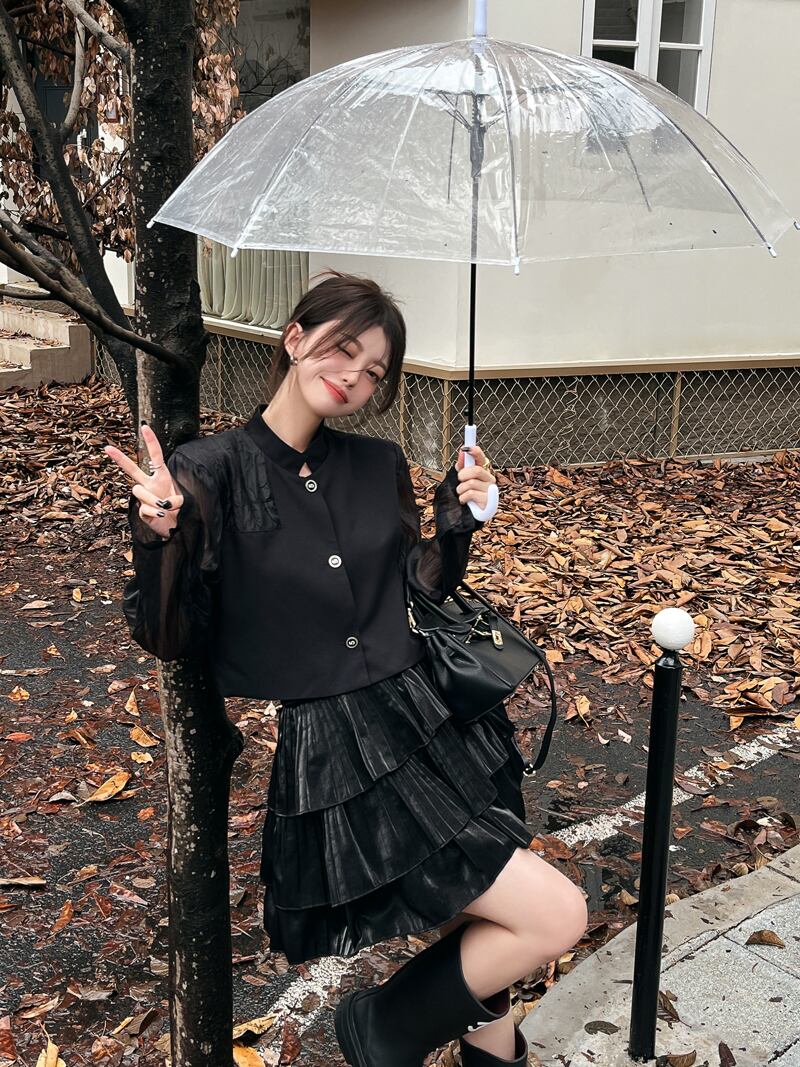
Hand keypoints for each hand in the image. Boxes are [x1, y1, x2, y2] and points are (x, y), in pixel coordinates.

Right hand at [104, 424, 183, 539]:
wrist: (176, 527)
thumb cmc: (180, 510)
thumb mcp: (183, 500)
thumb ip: (176, 500)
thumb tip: (162, 503)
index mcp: (162, 476)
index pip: (156, 456)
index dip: (151, 441)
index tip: (144, 427)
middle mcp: (150, 484)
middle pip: (132, 469)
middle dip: (120, 458)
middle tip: (107, 448)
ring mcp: (144, 497)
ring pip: (139, 491)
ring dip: (153, 499)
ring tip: (164, 507)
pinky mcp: (141, 511)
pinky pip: (145, 508)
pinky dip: (155, 512)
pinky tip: (161, 515)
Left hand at [455, 444, 495, 510]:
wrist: (470, 515)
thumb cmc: (467, 495)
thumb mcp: (462, 479)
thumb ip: (462, 466)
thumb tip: (462, 452)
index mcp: (483, 472)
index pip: (481, 458)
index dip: (476, 452)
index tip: (467, 448)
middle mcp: (489, 479)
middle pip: (476, 470)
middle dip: (463, 475)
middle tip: (460, 480)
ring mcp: (490, 490)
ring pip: (471, 483)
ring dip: (461, 489)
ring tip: (462, 494)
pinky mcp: (489, 501)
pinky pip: (471, 494)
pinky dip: (463, 497)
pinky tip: (465, 500)